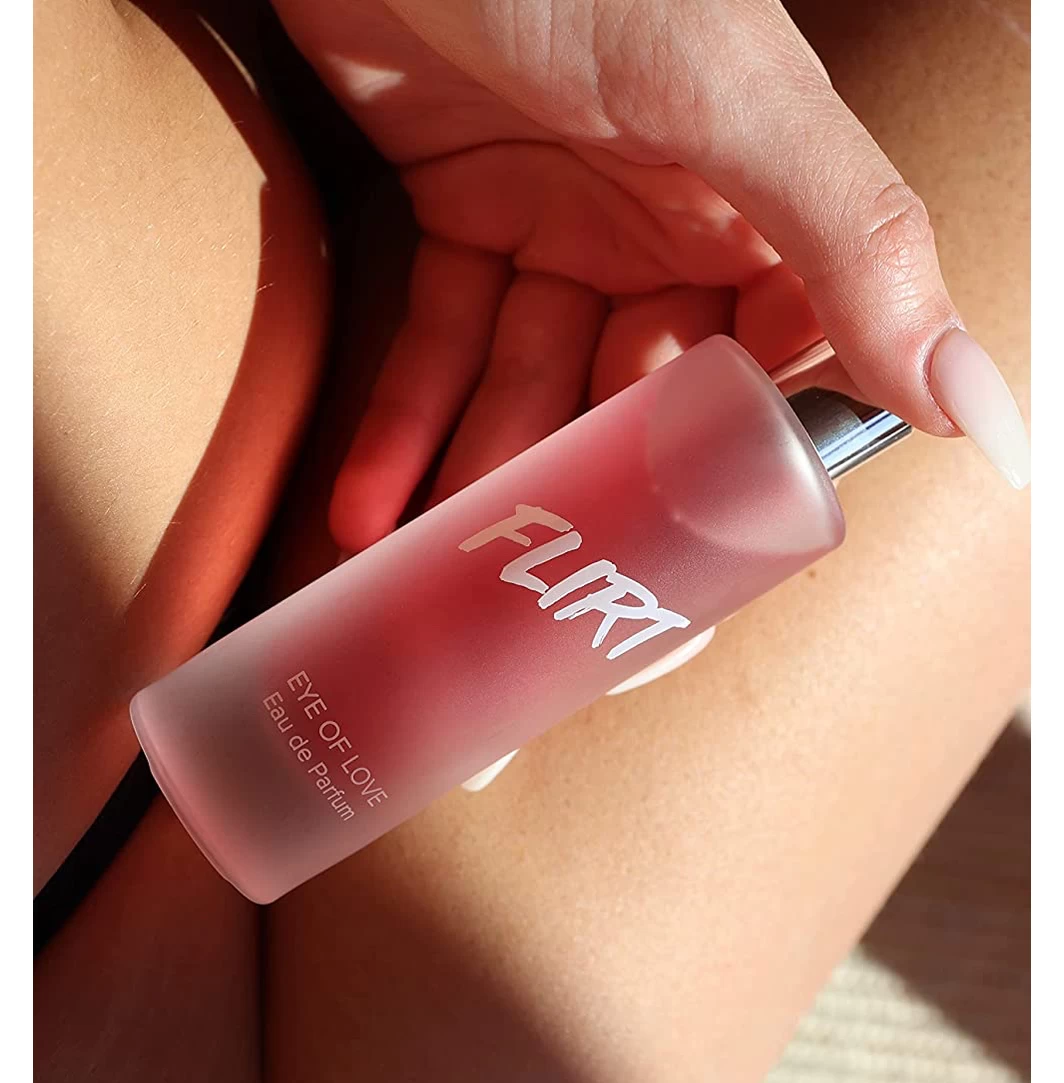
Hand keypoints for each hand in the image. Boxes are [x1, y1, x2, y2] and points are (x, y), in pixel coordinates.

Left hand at [273, 0, 1029, 553]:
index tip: (666, 579)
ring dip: (477, 485)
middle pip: (634, 408)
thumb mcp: (738, 100)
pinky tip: (366, 504)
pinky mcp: (465, 215)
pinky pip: (441, 342)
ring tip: (424, 577)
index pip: (770, 382)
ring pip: (528, 390)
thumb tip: (980, 408)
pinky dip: (405, 424)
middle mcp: (672, 232)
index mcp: (763, 216)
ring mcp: (565, 229)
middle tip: (527, 601)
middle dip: (580, 504)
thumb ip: (859, 247)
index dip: (719, 486)